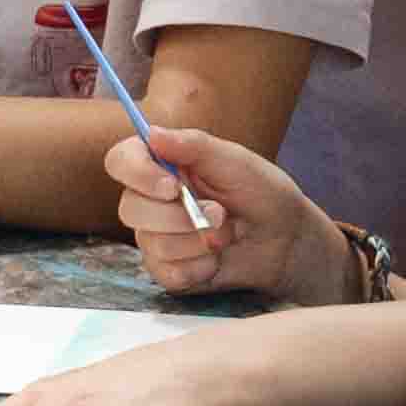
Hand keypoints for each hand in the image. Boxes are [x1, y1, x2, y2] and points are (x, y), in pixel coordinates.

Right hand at [108, 119, 338, 298]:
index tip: (171, 185)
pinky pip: (166, 272)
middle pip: (129, 208)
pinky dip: (199, 266)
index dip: (137, 174)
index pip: (120, 161)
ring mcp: (155, 237)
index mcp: (161, 165)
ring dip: (196, 241)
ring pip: (150, 243)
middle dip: (179, 216)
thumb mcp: (234, 161)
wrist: (285, 240)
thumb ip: (194, 145)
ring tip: (226, 234)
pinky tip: (217, 259)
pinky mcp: (167, 270)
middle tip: (221, 213)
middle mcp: (150, 200)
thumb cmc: (261, 192)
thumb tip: (152, 133)